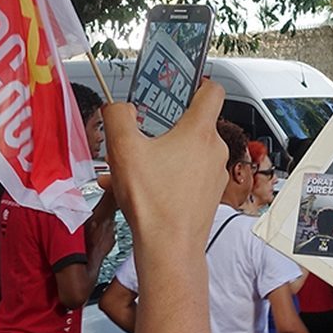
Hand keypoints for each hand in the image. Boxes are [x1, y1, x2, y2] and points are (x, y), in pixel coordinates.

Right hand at [102, 80, 226, 249]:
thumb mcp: (123, 149)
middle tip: (138, 137)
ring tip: (129, 171)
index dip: (196, 83)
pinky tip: (139, 192)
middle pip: (191, 125)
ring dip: (158, 157)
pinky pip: (185, 178)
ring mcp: (214, 175)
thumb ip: (117, 116)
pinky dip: (164, 179)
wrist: (169, 250)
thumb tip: (118, 106)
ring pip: (184, 155)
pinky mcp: (208, 197)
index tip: (179, 86)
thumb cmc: (152, 201)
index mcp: (200, 132)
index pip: (212, 91)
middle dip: (163, 129)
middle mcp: (214, 151)